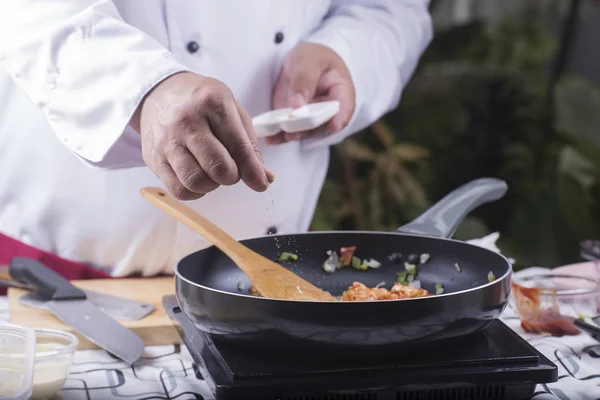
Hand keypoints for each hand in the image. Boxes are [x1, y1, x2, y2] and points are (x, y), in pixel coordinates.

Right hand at [131, 72, 274, 199]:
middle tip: (231, 169)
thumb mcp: (231, 110)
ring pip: (196, 182)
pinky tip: (197, 177)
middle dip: (232, 177)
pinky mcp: (153, 158)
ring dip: (212, 185)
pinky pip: (178, 190)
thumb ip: (249, 144)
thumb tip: (264, 178)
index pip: (238, 146)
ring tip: (212, 172)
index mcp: (212, 103)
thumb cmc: (201, 103)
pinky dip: (194, 192)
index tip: (260, 184)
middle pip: (218, 168)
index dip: (252, 171)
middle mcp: (187, 121)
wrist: (158, 92)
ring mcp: (166, 140)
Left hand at [268, 42, 354, 143]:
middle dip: (306, 130)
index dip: (340, 119)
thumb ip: (304, 80)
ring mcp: (311, 118)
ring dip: (288, 135)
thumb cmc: (313, 58)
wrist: (302, 61)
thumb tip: (296, 104)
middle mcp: (328, 111)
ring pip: (303, 132)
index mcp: (341, 93)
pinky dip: (278, 135)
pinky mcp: (295, 120)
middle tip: (291, 131)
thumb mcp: (309, 61)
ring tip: (273, 136)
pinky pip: (289, 131)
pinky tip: (268, 137)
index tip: (333, 126)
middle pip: (321, 125)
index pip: (345, 109)